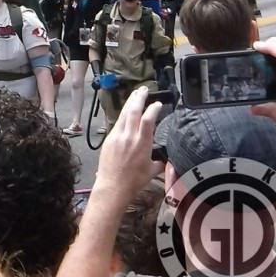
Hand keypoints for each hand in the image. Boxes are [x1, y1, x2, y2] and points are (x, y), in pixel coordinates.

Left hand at [94, 86, 163, 201]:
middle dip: (139, 98)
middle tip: (144, 90)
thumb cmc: (134, 181)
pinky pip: (117, 122)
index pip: (148, 120)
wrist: (113, 186)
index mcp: (142, 144)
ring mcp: (117, 137)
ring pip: (124, 114)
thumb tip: (167, 156)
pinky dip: (123, 114)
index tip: (158, 103)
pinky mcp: (109, 139)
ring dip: (130, 102)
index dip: (153, 109)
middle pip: (133, 111)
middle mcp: (129, 137)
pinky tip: (126, 111)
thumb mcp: (153, 171)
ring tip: (135, 94)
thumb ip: (160, 160)